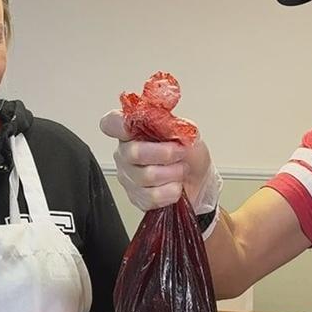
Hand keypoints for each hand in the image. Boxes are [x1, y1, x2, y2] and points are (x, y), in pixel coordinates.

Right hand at [99, 110, 220, 212]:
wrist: (200, 181)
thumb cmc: (189, 155)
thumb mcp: (187, 132)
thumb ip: (172, 124)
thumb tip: (165, 114)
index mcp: (133, 132)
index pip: (112, 123)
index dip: (120, 124)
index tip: (136, 126)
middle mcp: (126, 154)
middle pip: (134, 152)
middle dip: (165, 153)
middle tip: (180, 153)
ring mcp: (129, 177)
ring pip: (146, 176)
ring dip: (173, 173)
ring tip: (181, 170)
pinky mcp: (137, 198)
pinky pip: (152, 196)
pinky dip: (171, 191)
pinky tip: (175, 186)